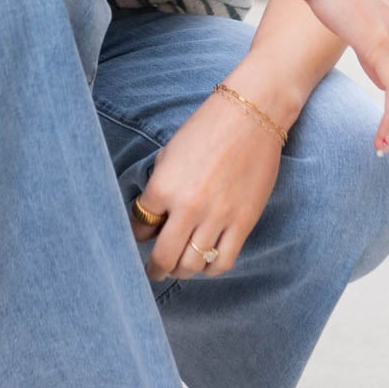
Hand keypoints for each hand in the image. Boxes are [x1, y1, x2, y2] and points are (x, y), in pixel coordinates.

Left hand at [129, 88, 295, 284]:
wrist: (251, 116)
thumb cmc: (205, 130)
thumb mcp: (169, 155)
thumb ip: (158, 190)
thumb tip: (152, 222)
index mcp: (163, 187)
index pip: (139, 227)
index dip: (138, 234)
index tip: (142, 236)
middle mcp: (187, 207)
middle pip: (163, 257)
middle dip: (154, 269)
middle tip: (152, 271)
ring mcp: (217, 217)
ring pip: (191, 265)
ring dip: (181, 270)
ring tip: (179, 267)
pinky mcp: (243, 223)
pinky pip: (222, 261)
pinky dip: (210, 269)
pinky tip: (205, 261)